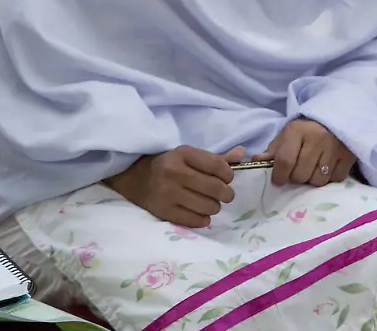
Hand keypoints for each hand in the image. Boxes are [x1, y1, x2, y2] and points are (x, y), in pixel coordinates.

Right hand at [105, 145, 242, 227]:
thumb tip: (243, 154)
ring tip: (207, 202)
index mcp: (182, 154)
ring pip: (210, 207)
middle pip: (217, 189)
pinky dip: (203, 218)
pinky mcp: (164, 211)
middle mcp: (175, 172)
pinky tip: (198, 212)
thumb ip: (216, 158)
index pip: (219, 166)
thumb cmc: (167, 165)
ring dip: (213, 207)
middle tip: (221, 194)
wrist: (133, 178)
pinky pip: (197, 221)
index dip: (228, 175)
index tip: (225, 178)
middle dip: (225, 193)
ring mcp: (168, 193)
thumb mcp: (188, 156)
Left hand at [259, 118, 354, 186]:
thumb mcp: (287, 135)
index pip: (284, 160)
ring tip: (311, 170)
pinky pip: (335, 179)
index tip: (277, 181)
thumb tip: (255, 161)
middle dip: (295, 178)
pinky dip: (328, 179)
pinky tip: (325, 169)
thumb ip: (272, 150)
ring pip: (318, 180)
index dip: (278, 175)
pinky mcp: (348, 156)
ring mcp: (334, 148)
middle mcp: (317, 139)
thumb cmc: (306, 129)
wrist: (334, 116)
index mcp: (297, 131)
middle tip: (296, 172)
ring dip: (312, 180)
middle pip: (300, 174)